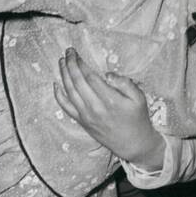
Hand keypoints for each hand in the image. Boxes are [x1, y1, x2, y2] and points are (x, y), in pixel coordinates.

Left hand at [53, 47, 162, 166]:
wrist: (132, 143)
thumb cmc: (137, 118)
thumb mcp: (139, 98)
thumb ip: (125, 83)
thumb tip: (108, 74)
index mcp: (110, 100)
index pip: (90, 77)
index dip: (81, 64)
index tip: (77, 53)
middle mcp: (95, 108)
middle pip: (77, 82)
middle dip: (70, 65)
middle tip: (68, 52)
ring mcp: (86, 116)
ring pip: (69, 92)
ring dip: (63, 75)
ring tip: (61, 62)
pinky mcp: (82, 122)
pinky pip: (66, 108)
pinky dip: (59, 95)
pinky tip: (56, 84)